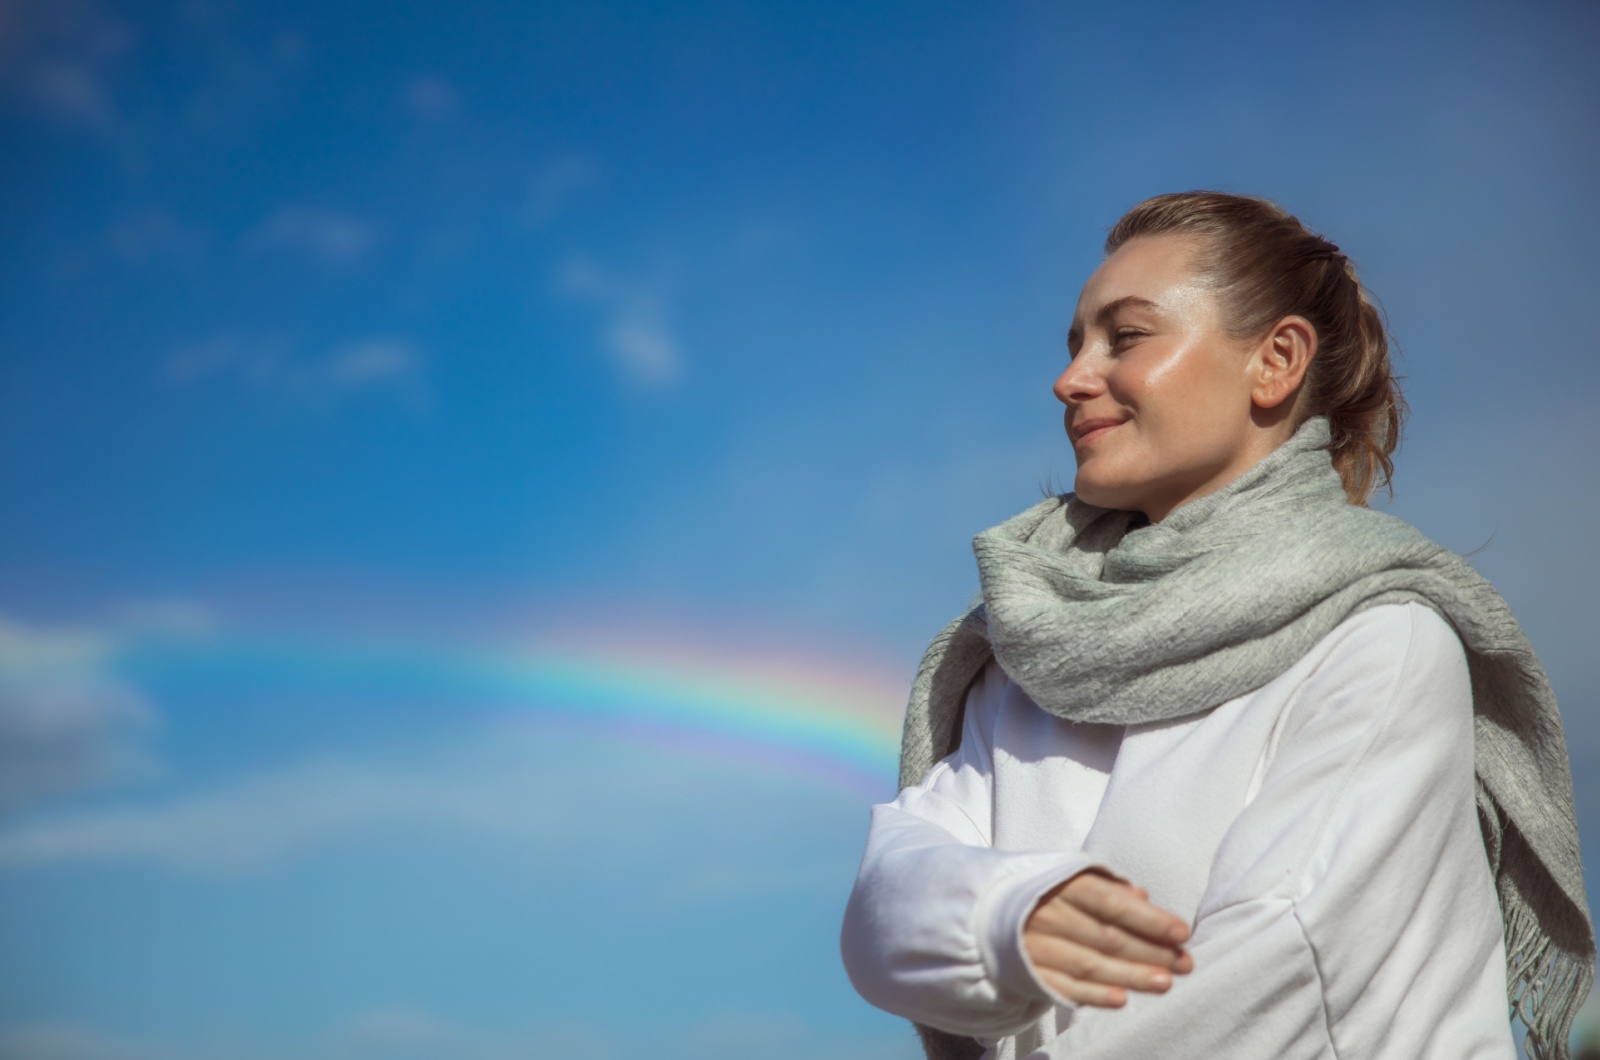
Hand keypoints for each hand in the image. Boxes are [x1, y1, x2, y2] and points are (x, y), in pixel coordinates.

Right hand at [1022, 870, 1192, 1007]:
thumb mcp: (1069, 875)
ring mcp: (1033, 945)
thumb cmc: (1041, 890)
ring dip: (1130, 976)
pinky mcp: (1025, 972)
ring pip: (1090, 965)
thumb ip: (1106, 885)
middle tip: (1184, 963)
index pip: (1111, 903)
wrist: (985, 909)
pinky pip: (1064, 987)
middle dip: (1150, 951)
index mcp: (1059, 884)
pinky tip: (1122, 999)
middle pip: (1106, 937)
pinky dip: (1093, 995)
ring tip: (1165, 983)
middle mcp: (1045, 914)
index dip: (1149, 919)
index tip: (1182, 932)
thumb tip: (1141, 896)